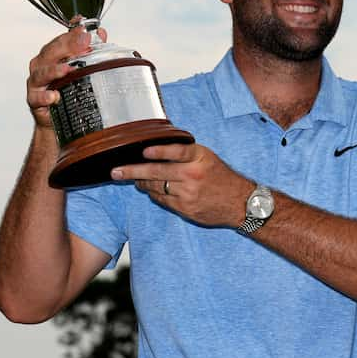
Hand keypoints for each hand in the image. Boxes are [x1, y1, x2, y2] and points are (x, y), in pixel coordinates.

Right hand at [26, 24, 106, 128]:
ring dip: (54, 70)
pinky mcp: (34, 99)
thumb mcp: (80, 69)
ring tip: (67, 69)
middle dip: (67, 46)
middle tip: (83, 43)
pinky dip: (45, 96)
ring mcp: (37, 82)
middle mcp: (42, 65)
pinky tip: (54, 96)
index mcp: (53, 55)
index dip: (72, 32)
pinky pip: (37, 97)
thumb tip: (100, 33)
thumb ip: (90, 50)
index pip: (61, 39)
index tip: (83, 27)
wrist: (56, 118)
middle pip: (51, 52)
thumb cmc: (67, 90)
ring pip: (41, 73)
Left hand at [111, 144, 252, 227]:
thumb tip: (156, 149)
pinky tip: (150, 189)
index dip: (159, 151)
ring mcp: (188, 194)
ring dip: (142, 182)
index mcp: (199, 158)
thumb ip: (185, 153)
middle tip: (116, 172)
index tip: (143, 151)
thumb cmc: (222, 177)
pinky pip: (162, 200)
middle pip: (158, 172)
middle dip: (133, 172)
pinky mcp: (185, 208)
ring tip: (132, 178)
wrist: (240, 203)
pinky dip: (154, 193)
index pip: (177, 152)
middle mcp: (193, 175)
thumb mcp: (207, 157)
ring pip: (156, 187)